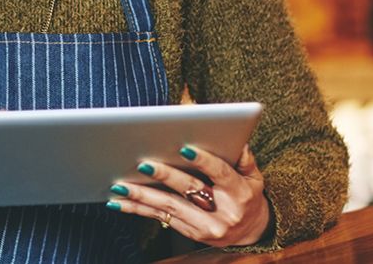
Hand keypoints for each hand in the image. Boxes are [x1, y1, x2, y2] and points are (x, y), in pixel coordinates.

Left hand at [107, 143, 271, 246]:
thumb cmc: (248, 195)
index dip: (203, 161)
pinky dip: (138, 209)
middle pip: (189, 190)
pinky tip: (119, 202)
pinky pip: (160, 219)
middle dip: (164, 176)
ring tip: (120, 185)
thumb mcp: (254, 176)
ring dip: (142, 196)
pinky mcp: (191, 234)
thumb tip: (236, 138)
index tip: (184, 149)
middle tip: (142, 164)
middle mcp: (223, 212)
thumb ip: (244, 158)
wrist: (251, 232)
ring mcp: (205, 226)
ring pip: (169, 207)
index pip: (220, 173)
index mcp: (239, 192)